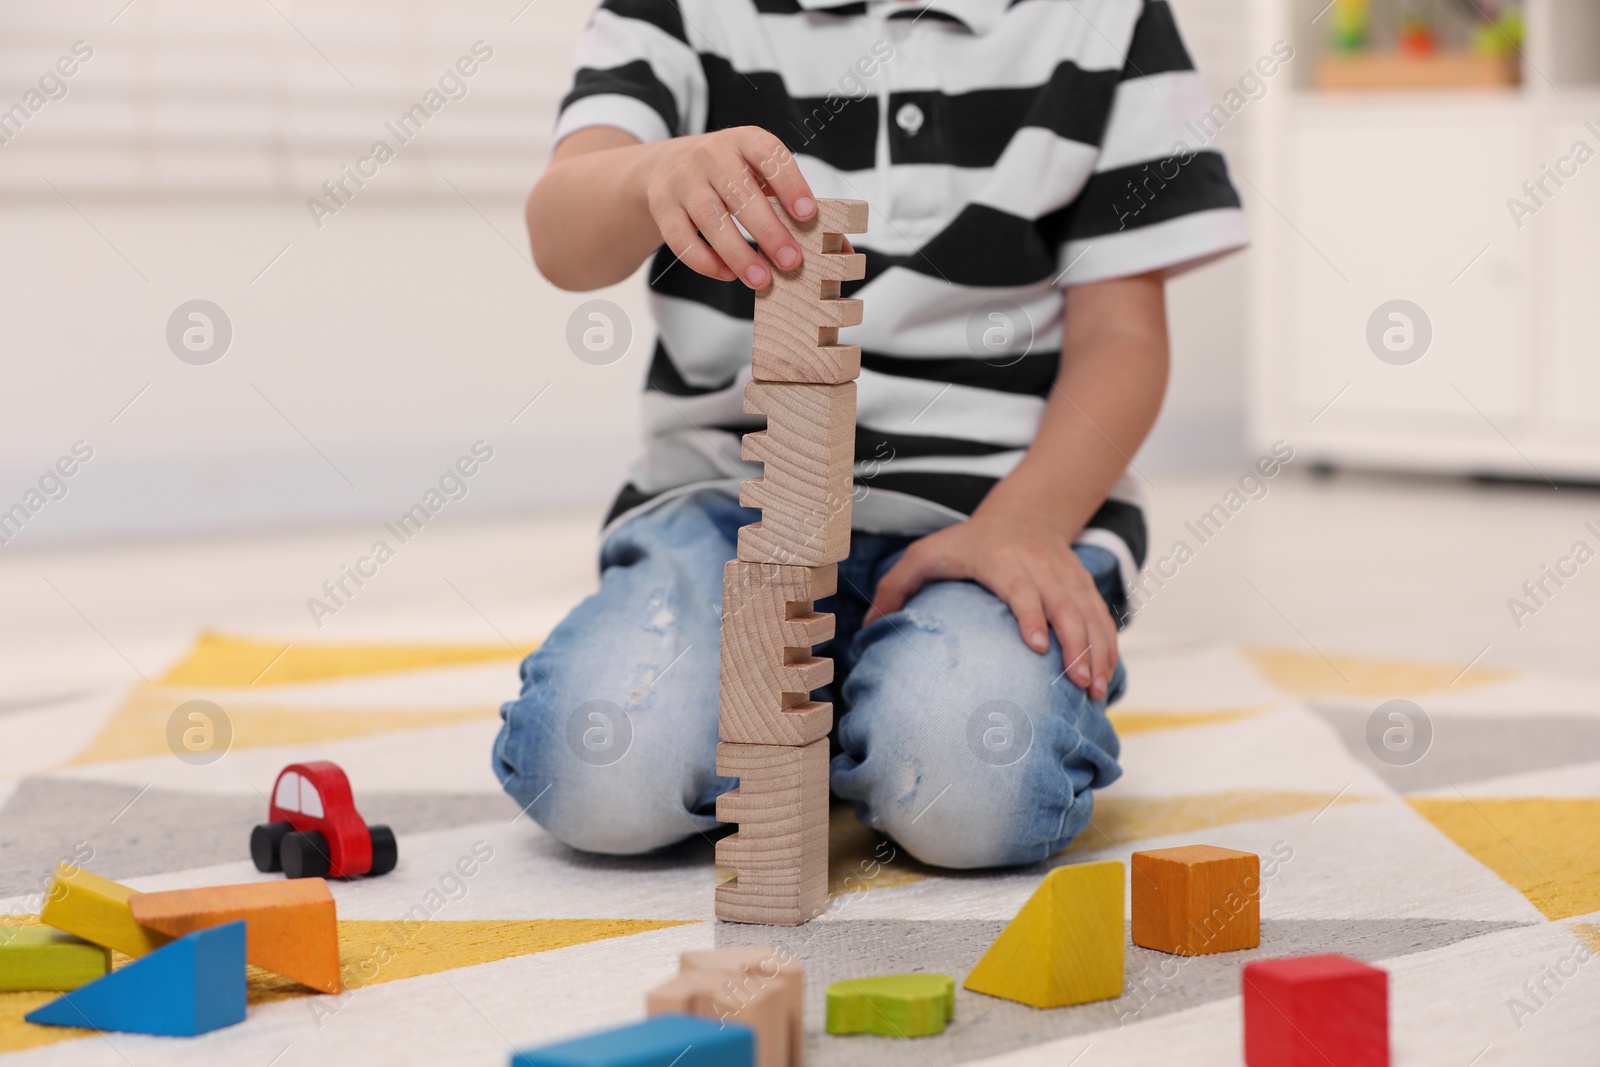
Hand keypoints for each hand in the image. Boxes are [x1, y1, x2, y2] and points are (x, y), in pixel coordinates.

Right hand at [643, 126, 815, 289]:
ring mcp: (682, 180)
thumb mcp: (761, 176)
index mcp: (744, 141)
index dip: (790, 183)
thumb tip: (841, 250)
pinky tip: (729, 274)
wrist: (666, 166)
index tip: (809, 214)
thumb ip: (798, 207)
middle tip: (792, 262)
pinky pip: (681, 240)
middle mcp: (710, 155)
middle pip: (739, 193)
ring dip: (738, 253)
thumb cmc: (732, 176)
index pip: (770, 155)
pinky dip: (706, 262)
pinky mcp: (662, 207)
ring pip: (709, 220)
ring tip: (762, 280)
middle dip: (768, 231)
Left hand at [864, 505, 1118, 700]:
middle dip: (1075, 644)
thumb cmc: (966, 542)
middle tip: (1078, 683)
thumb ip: (895, 587)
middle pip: (1064, 605)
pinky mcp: (1084, 586)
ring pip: (1089, 613)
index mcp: (1001, 560)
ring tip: (1095, 691)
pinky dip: (1108, 646)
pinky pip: (1102, 617)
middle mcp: (1040, 567)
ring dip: (1097, 651)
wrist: (1026, 512)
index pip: (1021, 588)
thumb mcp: (925, 554)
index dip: (1031, 615)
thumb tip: (866, 627)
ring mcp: (1067, 577)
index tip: (1037, 647)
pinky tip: (1107, 679)